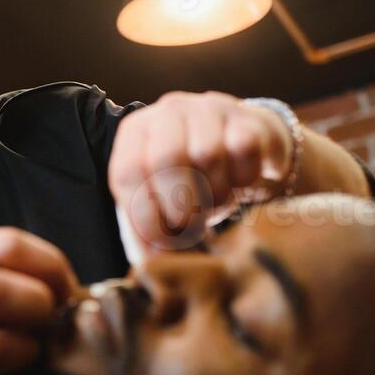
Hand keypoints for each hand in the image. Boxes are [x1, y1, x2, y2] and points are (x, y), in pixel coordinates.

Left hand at [108, 91, 291, 258]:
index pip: (127, 172)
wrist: (244, 151)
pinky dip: (246, 177)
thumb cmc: (195, 183)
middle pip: (166, 159)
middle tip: (194, 226)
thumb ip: (148, 231)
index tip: (164, 241)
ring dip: (217, 195)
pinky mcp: (246, 116)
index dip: (146, 215)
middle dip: (182, 207)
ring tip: (218, 201)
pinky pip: (244, 149)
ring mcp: (208, 109)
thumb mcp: (162, 203)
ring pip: (208, 154)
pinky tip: (242, 181)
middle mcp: (167, 112)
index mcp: (136, 133)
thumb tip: (150, 265)